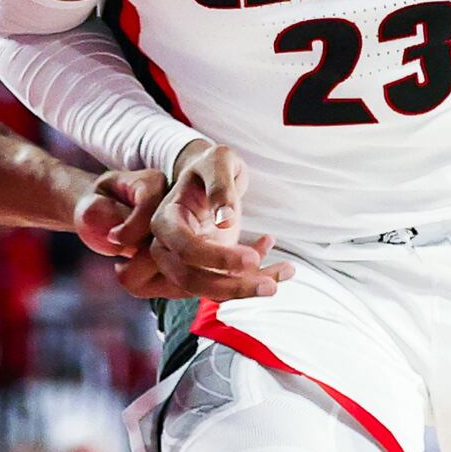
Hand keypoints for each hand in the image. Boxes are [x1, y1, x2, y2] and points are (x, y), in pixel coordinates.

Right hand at [112, 143, 281, 301]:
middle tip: (270, 287)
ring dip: (247, 290)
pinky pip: (229, 283)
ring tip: (284, 275)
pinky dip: (256, 280)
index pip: (184, 248)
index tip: (252, 258)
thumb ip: (220, 186)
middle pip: (192, 279)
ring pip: (211, 288)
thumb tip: (225, 220)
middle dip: (232, 288)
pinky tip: (283, 268)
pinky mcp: (209, 266)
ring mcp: (188, 260)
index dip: (216, 258)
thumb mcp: (218, 162)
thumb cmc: (211, 165)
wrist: (209, 176)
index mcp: (166, 220)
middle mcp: (170, 246)